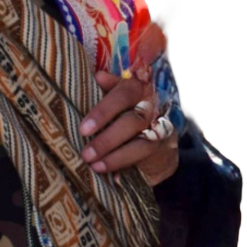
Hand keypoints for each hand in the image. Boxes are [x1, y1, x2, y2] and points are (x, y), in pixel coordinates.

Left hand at [79, 23, 179, 185]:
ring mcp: (161, 127)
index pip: (125, 93)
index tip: (83, 128)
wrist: (160, 132)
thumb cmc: (129, 108)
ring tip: (92, 163)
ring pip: (140, 142)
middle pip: (132, 120)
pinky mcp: (163, 146)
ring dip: (114, 155)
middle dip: (107, 138)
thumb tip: (98, 76)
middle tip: (86, 152)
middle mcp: (153, 105)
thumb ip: (111, 87)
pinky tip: (107, 171)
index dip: (104, 111)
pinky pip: (144, 156)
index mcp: (140, 87)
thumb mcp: (120, 95)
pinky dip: (124, 164)